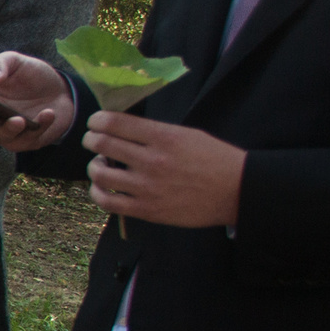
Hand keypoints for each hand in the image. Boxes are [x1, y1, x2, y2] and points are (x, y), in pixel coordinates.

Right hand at [0, 51, 75, 151]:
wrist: (62, 91)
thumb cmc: (32, 76)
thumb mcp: (16, 61)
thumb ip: (0, 64)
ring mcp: (6, 130)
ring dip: (8, 129)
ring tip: (20, 119)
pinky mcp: (26, 140)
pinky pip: (27, 139)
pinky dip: (38, 127)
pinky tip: (48, 113)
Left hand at [82, 112, 245, 227]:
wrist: (237, 191)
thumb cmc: (215, 159)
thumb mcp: (187, 135)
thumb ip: (155, 132)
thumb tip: (123, 128)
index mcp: (163, 137)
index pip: (115, 123)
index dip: (97, 120)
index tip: (96, 122)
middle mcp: (152, 160)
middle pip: (102, 144)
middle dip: (91, 139)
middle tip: (92, 140)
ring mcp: (147, 187)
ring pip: (100, 174)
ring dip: (94, 166)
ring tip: (100, 165)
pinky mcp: (146, 210)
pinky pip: (107, 202)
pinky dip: (97, 192)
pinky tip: (102, 188)